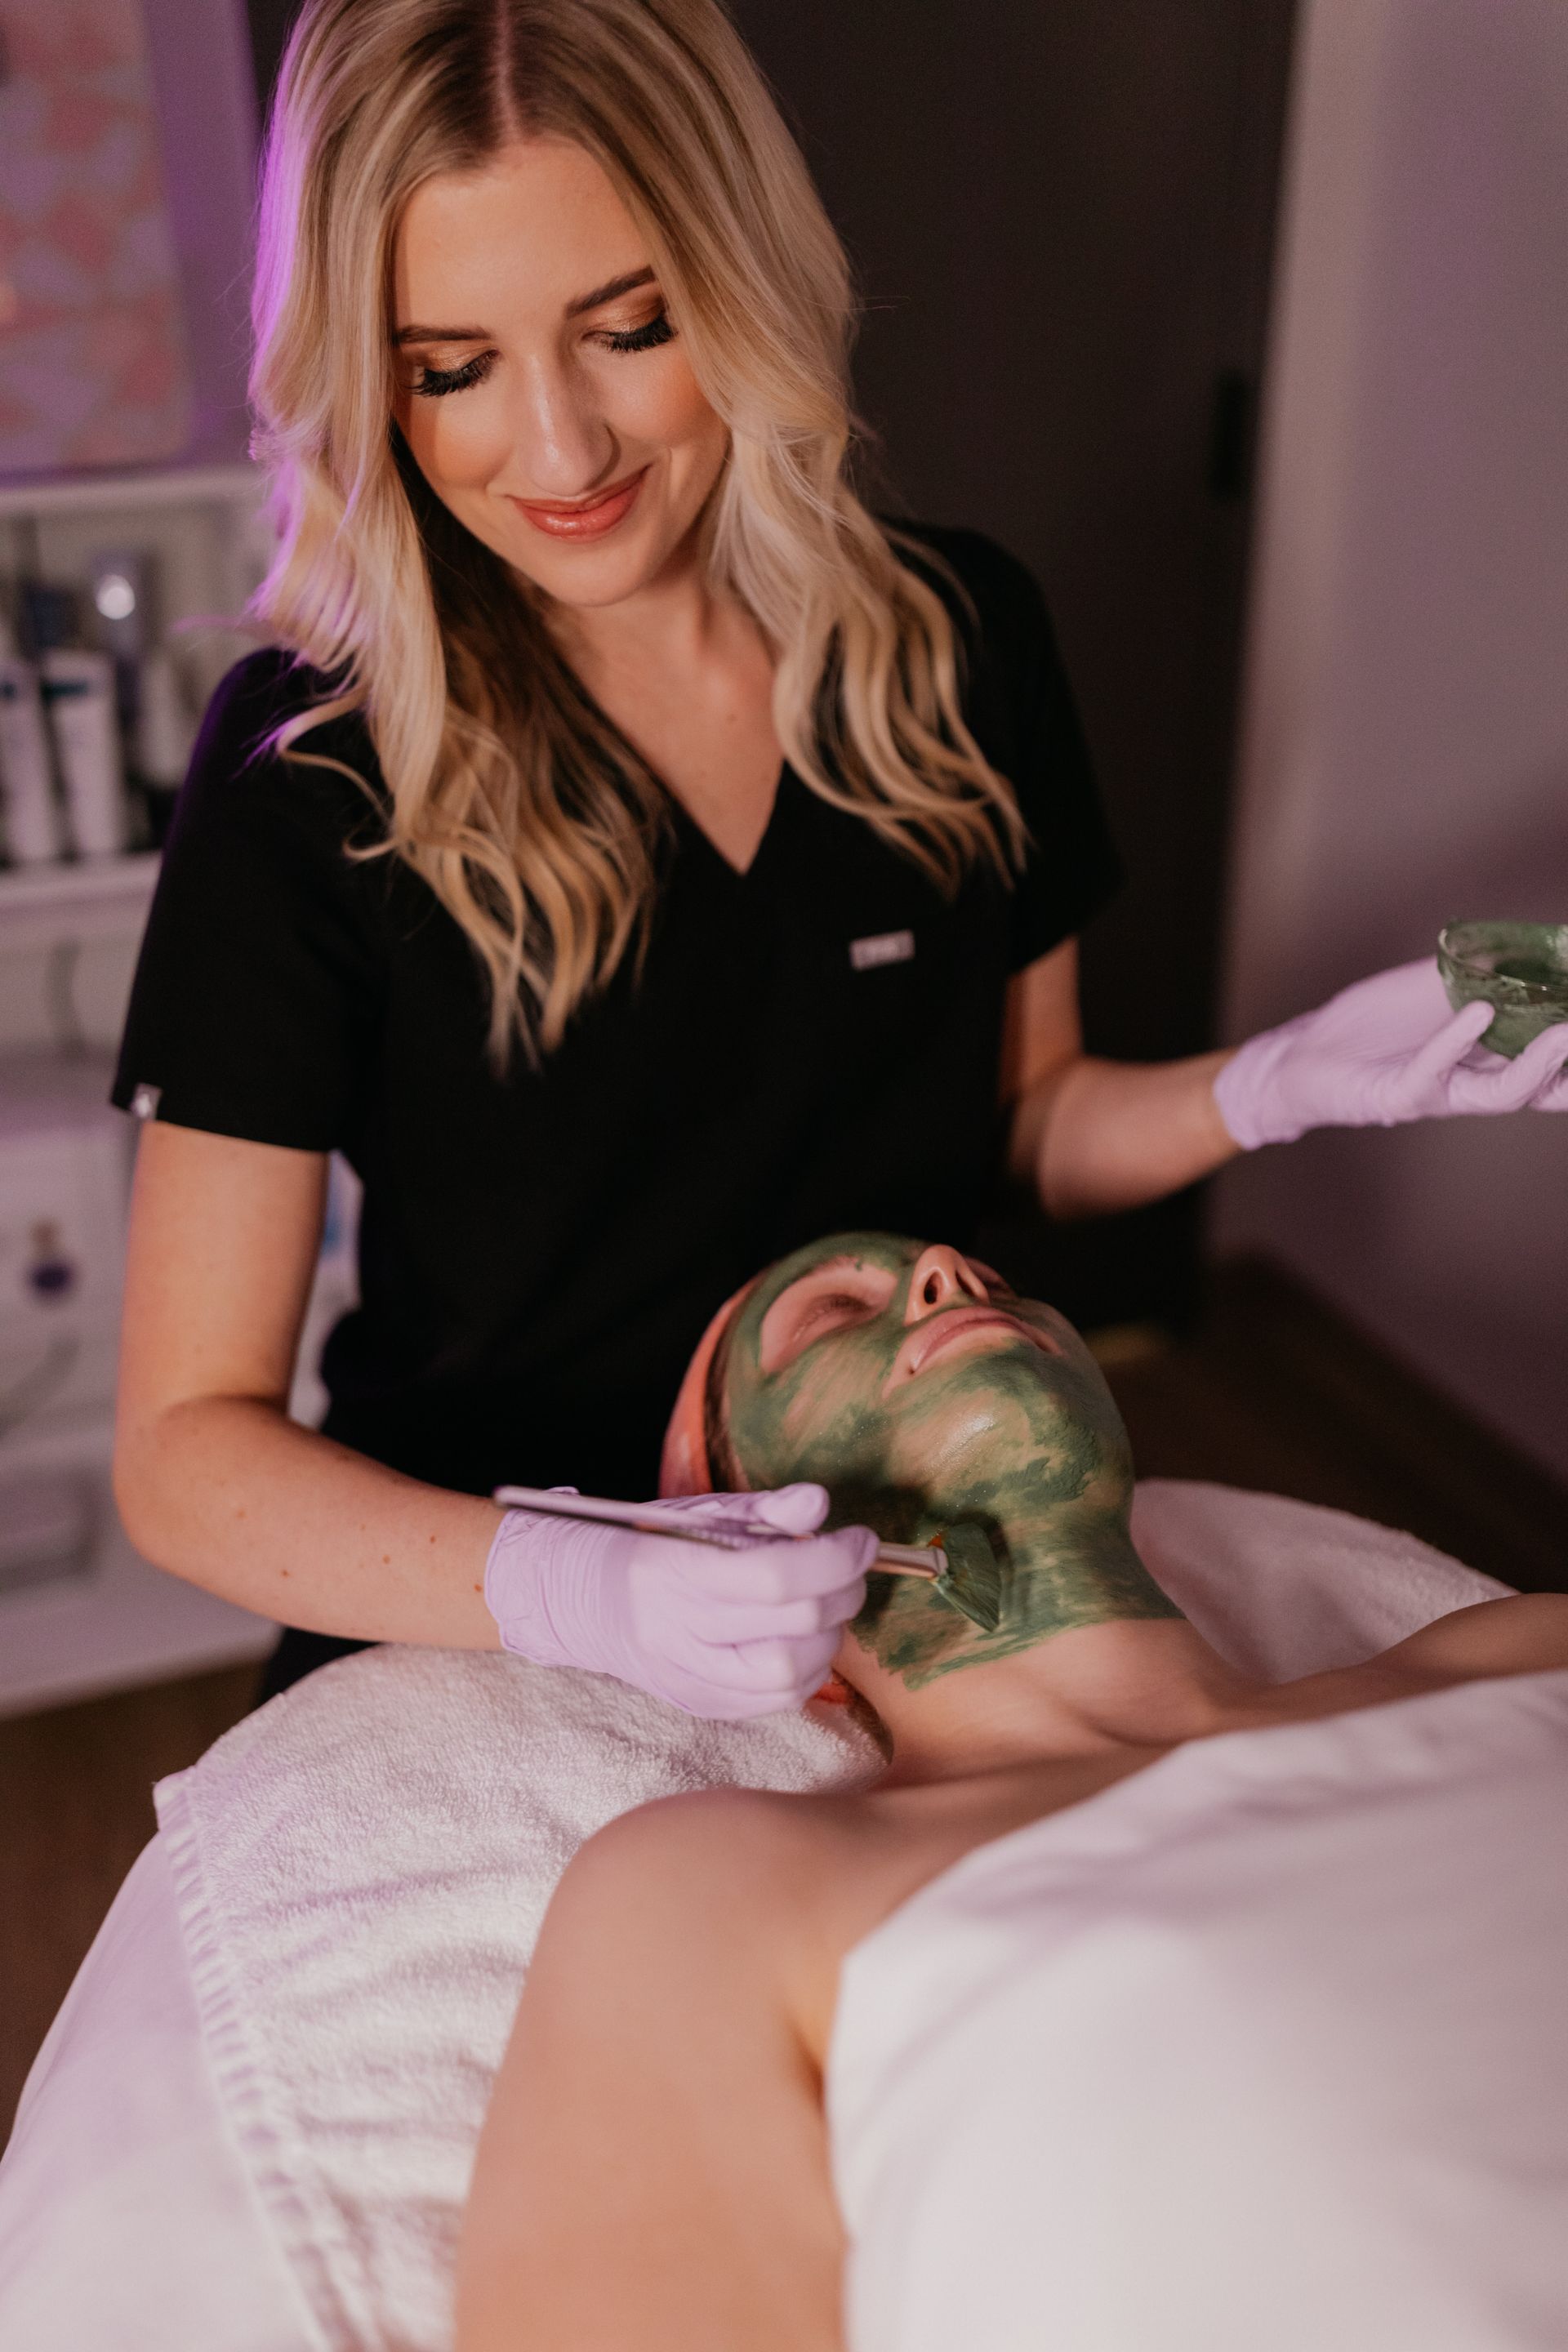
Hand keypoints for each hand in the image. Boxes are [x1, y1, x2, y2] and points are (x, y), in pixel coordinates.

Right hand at [483, 1482, 875, 1719]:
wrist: (596, 1603)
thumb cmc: (657, 1546)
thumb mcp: (704, 1513)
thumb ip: (765, 1508)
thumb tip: (818, 1503)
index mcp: (678, 1574)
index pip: (774, 1576)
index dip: (833, 1558)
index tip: (860, 1539)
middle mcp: (682, 1633)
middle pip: (792, 1624)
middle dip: (842, 1591)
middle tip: (849, 1567)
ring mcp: (693, 1678)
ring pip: (791, 1673)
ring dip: (830, 1635)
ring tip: (825, 1604)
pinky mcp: (706, 1706)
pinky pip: (778, 1701)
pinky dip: (809, 1669)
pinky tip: (805, 1638)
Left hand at [1213, 958, 1567, 1149]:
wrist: (1304, 1057)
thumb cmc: (1371, 1028)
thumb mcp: (1431, 990)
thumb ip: (1475, 972)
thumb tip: (1520, 943)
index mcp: (1491, 1060)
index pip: (1553, 1063)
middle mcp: (1475, 1084)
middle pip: (1545, 1085)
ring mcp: (1440, 1093)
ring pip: (1503, 1091)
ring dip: (1538, 1064)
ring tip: (1565, 1032)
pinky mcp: (1399, 1097)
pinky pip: (1432, 1071)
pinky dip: (1455, 1041)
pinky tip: (1479, 1012)